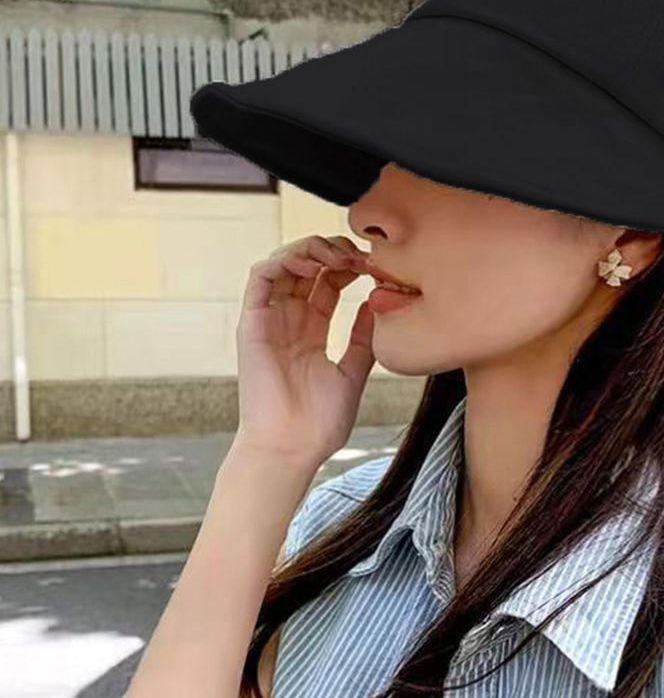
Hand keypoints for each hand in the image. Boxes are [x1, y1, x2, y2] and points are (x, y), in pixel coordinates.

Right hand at [231, 234, 373, 474]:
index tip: (375, 267)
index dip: (350, 267)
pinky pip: (260, 276)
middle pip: (306, 266)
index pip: (327, 282)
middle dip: (333, 251)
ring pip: (283, 262)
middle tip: (360, 257)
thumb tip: (376, 303)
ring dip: (310, 249)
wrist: (292, 448)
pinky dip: (284, 259)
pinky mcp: (252, 323)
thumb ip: (363, 338)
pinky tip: (312, 264)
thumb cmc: (319, 422)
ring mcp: (269, 319)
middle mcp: (288, 320)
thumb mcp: (354, 372)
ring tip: (338, 258)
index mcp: (311, 331)